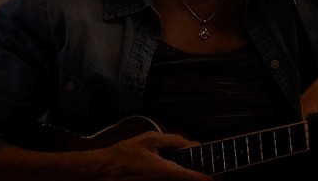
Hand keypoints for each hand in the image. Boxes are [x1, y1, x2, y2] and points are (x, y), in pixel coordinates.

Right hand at [0, 131, 212, 180]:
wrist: (99, 171)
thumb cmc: (123, 154)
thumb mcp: (149, 139)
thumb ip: (173, 140)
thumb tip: (192, 144)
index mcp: (164, 171)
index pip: (192, 178)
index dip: (208, 178)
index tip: (219, 178)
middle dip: (195, 177)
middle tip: (205, 171)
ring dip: (182, 178)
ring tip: (188, 170)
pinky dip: (170, 179)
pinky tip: (168, 172)